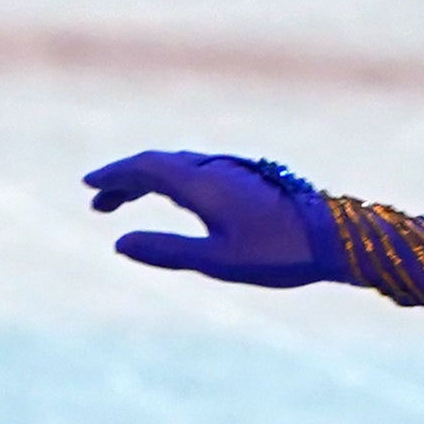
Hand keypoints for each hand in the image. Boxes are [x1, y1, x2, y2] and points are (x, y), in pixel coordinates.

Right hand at [82, 149, 335, 289]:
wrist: (335, 238)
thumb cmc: (278, 253)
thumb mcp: (216, 260)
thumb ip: (166, 250)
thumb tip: (119, 244)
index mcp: (201, 182)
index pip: (145, 167)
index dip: (114, 175)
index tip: (88, 185)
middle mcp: (213, 168)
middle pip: (158, 164)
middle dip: (124, 180)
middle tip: (98, 203)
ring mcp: (231, 171)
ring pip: (178, 167)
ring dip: (147, 181)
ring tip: (124, 203)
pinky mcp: (247, 179)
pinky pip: (195, 172)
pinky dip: (171, 182)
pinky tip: (173, 200)